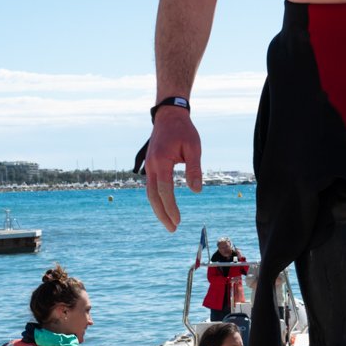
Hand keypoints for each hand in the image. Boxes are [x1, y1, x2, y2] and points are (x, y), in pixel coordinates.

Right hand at [142, 107, 201, 231]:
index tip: (178, 221)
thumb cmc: (183, 130)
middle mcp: (151, 166)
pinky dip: (156, 199)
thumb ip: (194, 169)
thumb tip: (196, 190)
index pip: (164, 190)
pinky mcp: (151, 165)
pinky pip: (151, 187)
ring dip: (158, 209)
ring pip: (149, 193)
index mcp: (161, 161)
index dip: (170, 207)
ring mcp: (149, 166)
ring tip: (169, 223)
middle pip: (153, 196)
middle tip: (172, 229)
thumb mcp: (193, 147)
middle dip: (162, 214)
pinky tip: (164, 207)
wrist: (169, 116)